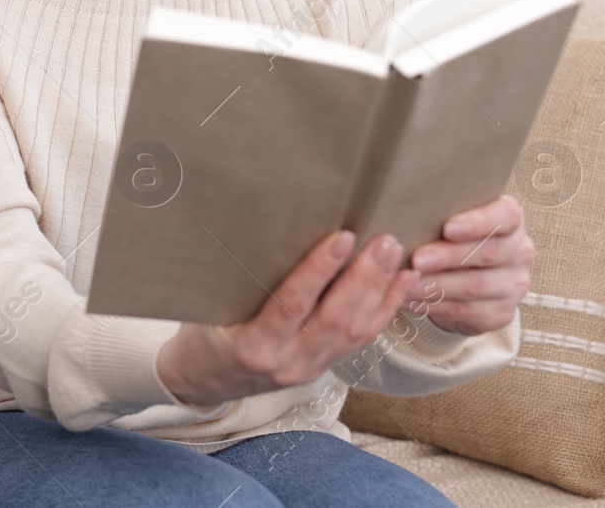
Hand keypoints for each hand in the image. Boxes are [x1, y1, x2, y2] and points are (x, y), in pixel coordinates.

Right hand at [157, 229, 417, 406]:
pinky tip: (402, 283)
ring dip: (380, 291)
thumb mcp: (212, 305)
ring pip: (354, 331)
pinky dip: (384, 309)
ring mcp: (307, 368)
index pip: (293, 303)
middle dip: (363, 278)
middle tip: (383, 241)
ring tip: (394, 255)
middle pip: (335, 318)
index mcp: (253, 344)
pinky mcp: (322, 368)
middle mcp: (285, 361)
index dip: (319, 270)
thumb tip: (273, 224)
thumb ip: (242, 277)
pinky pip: (359, 340)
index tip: (341, 237)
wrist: (203, 381)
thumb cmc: (203, 331)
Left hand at [404, 195, 533, 334]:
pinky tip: (410, 300)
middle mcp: (519, 251)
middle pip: (488, 253)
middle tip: (417, 259)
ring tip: (406, 283)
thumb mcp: (450, 220)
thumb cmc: (453, 238)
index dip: (478, 222)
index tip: (448, 228)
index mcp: (510, 220)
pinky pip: (466, 311)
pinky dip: (434, 306)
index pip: (506, 216)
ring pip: (475, 286)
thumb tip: (402, 210)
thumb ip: (438, 213)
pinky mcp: (501, 313)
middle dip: (448, 257)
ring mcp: (513, 285)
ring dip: (436, 286)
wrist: (469, 281)